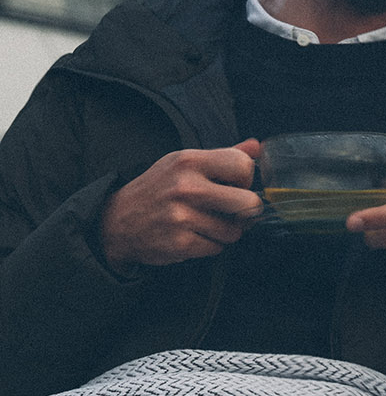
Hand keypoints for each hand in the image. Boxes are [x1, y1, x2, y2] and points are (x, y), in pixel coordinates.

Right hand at [101, 140, 262, 267]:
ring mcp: (182, 216)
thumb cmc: (158, 189)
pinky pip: (217, 248)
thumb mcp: (184, 163)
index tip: (235, 186)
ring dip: (226, 232)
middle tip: (233, 212)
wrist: (118, 220)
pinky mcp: (180, 243)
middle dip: (247, 212)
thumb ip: (222, 155)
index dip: (247, 180)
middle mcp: (186, 186)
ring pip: (235, 232)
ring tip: (206, 223)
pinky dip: (210, 246)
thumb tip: (256, 147)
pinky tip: (194, 235)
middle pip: (250, 203)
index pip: (243, 166)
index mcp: (189, 161)